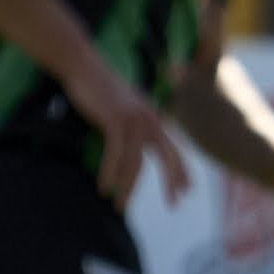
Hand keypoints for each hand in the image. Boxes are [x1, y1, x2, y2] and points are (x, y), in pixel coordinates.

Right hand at [78, 78, 192, 209]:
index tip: (188, 191)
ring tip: (120, 206)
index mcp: (154, 118)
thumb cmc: (103, 89)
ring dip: (127, 188)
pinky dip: (109, 173)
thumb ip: (139, 122)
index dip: (182, 170)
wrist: (85, 67)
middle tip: (174, 205)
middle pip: (166, 157)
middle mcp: (149, 120)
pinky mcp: (115, 121)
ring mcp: (134, 120)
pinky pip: (115, 155)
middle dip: (170, 182)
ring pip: (135, 163)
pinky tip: (104, 188)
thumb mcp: (128, 106)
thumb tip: (143, 140)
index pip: (173, 149)